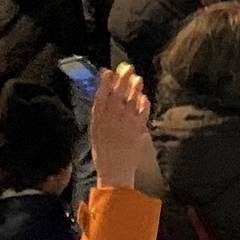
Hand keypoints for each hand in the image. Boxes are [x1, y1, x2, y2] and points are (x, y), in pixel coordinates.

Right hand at [87, 65, 153, 190]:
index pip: (100, 96)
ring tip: (138, 78)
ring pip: (131, 101)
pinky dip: (143, 104)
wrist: (114, 172)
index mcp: (97, 121)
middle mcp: (111, 121)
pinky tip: (144, 97)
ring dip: (135, 88)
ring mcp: (125, 125)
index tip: (107, 71)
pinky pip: (142, 114)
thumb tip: (103, 94)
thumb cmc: (103, 152)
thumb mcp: (95, 131)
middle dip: (122, 79)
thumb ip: (100, 113)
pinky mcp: (138, 131)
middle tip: (127, 67)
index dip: (104, 82)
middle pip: (117, 95)